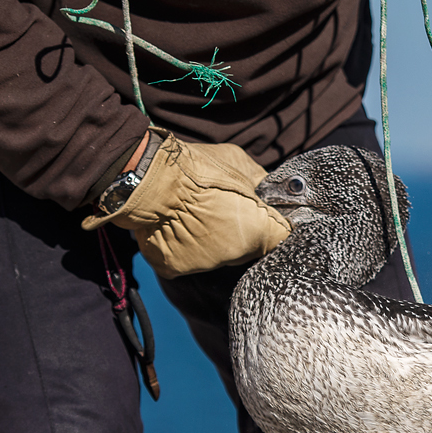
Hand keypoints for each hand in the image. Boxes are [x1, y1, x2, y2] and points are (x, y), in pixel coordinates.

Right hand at [83, 130, 289, 277]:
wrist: (150, 177)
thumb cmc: (199, 167)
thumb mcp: (241, 164)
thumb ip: (260, 184)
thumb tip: (270, 192)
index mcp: (259, 230)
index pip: (281, 239)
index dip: (275, 227)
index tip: (268, 218)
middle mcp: (236, 254)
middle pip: (248, 249)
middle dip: (242, 232)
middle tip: (223, 209)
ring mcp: (206, 264)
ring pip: (217, 255)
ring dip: (212, 239)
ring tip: (197, 215)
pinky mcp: (176, 268)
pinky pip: (186, 258)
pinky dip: (184, 246)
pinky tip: (178, 226)